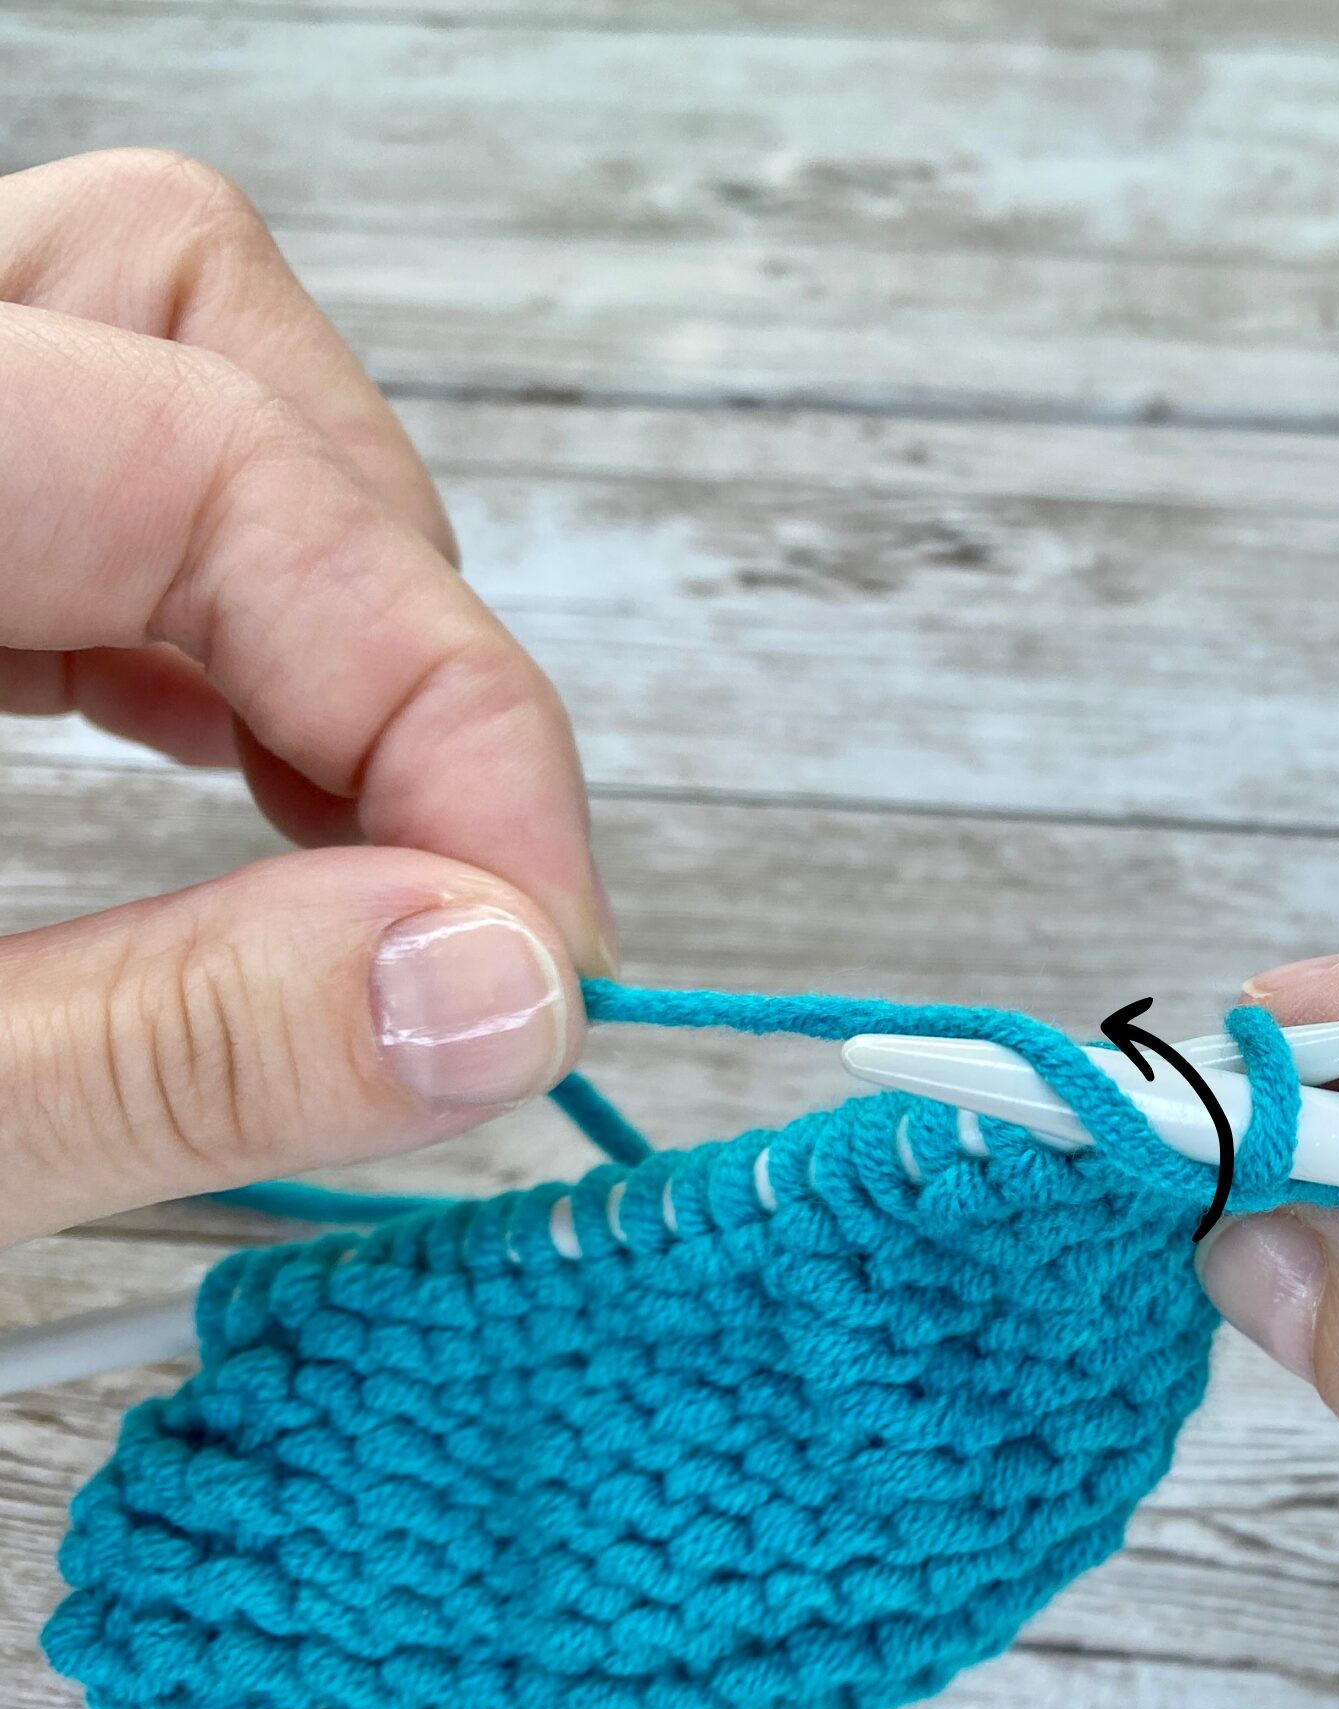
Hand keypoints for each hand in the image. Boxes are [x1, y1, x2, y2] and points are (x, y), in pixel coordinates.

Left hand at [0, 150, 607, 1246]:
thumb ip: (160, 1042)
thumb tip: (497, 993)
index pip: (219, 469)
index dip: (444, 711)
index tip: (540, 961)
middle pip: (187, 306)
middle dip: (382, 591)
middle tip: (446, 870)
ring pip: (145, 354)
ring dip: (306, 588)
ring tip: (358, 824)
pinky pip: (67, 457)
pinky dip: (194, 609)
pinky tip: (230, 772)